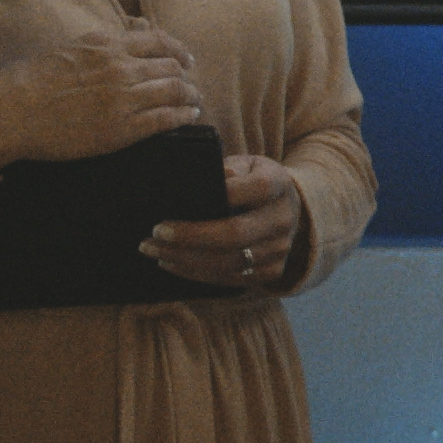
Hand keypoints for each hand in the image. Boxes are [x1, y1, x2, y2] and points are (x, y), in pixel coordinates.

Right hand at [0, 26, 201, 167]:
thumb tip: (139, 29)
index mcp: (107, 45)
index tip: (187, 60)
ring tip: (194, 101)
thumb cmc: (32, 80)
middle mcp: (121, 68)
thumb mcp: (72, 47)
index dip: (179, 51)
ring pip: (175, 92)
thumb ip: (107, 42)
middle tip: (190, 85)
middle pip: (172, 68)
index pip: (159, 42)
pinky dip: (184, 115)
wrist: (8, 112)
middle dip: (186, 77)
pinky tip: (189, 116)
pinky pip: (166, 119)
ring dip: (191, 96)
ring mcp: (123, 99)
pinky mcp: (122, 129)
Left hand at [141, 154, 305, 289]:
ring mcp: (281, 248)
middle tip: (155, 234)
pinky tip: (173, 263)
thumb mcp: (245, 165)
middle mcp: (283, 219)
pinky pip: (231, 278)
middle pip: (237, 234)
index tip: (185, 200)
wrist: (287, 208)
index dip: (225, 194)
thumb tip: (211, 178)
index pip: (257, 188)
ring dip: (186, 259)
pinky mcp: (272, 271)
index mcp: (279, 185)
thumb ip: (228, 168)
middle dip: (191, 237)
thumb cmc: (253, 181)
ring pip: (230, 261)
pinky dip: (198, 273)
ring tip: (155, 251)